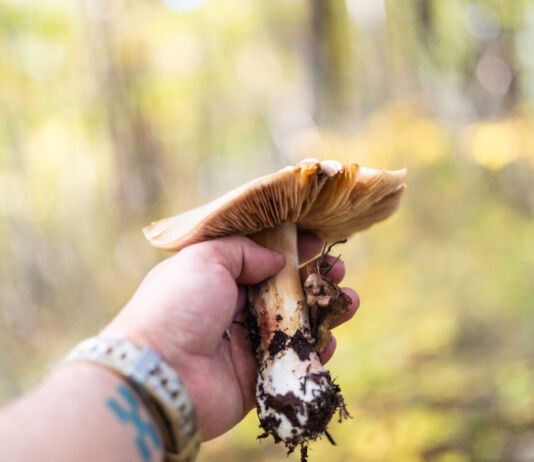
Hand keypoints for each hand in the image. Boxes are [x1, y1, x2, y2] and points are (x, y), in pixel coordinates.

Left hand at [101, 234, 358, 440]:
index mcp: (215, 279)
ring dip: (323, 311)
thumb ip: (242, 250)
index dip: (290, 249)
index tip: (315, 240)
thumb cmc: (177, 306)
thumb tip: (275, 259)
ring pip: (294, 324)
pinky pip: (292, 360)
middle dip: (313, 278)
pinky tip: (331, 336)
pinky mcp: (256, 377)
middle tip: (337, 268)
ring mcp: (245, 344)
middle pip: (283, 290)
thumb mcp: (204, 257)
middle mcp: (231, 310)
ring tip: (349, 299)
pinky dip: (315, 349)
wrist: (160, 373)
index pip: (260, 259)